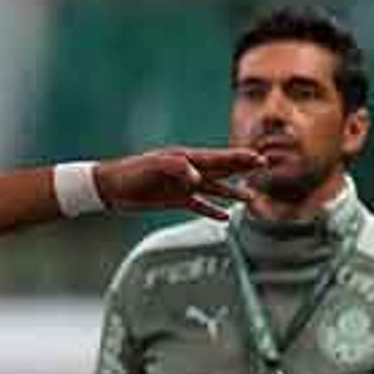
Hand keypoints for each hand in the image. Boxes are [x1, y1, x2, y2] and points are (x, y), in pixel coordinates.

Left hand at [91, 148, 264, 220]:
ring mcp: (181, 186)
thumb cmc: (130, 173)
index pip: (217, 158)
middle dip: (242, 168)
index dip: (238, 158)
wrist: (109, 188)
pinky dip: (211, 210)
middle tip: (264, 166)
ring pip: (213, 190)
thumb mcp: (152, 167)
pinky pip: (197, 206)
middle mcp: (187, 171)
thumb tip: (197, 177)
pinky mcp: (173, 201)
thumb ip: (176, 168)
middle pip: (221, 170)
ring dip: (232, 193)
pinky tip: (224, 216)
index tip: (258, 157)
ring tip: (251, 198)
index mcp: (184, 158)